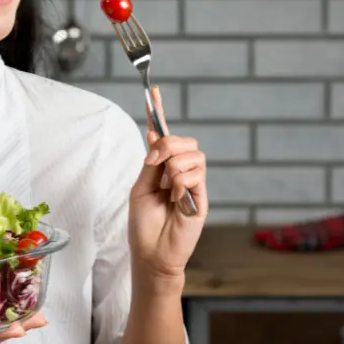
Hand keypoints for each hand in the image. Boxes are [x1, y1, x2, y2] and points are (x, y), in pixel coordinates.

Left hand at [128, 86, 207, 291]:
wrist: (152, 253)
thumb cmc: (144, 225)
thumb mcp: (140, 188)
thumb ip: (150, 162)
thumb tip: (154, 133)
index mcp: (162, 167)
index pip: (163, 135)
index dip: (159, 112)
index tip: (153, 91)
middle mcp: (180, 171)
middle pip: (184, 140)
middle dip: (167, 145)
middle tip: (154, 163)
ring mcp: (193, 183)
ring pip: (193, 155)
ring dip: (173, 167)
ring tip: (166, 189)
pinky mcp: (202, 197)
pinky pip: (195, 174)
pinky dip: (180, 183)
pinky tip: (175, 199)